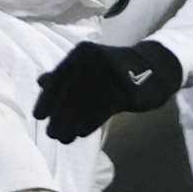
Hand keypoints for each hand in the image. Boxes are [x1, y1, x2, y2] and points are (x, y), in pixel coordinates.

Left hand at [31, 40, 182, 140]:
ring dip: (70, 125)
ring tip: (63, 138)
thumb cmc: (115, 68)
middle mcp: (94, 62)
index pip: (58, 78)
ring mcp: (111, 77)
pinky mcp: (126, 92)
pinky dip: (87, 124)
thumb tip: (41, 82)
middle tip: (51, 133)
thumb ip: (66, 72)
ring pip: (83, 106)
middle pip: (69, 94)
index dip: (46, 99)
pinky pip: (100, 112)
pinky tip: (80, 133)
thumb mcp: (90, 64)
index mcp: (82, 53)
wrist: (154, 67)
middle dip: (58, 117)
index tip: (39, 116)